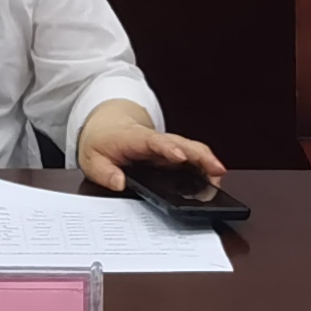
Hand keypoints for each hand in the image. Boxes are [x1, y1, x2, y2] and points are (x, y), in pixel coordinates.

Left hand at [76, 111, 225, 193]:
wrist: (107, 127)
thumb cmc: (102, 143)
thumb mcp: (91, 159)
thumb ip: (104, 172)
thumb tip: (119, 183)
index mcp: (135, 139)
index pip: (153, 141)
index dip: (168, 148)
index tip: (179, 156)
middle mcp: (155, 141)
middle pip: (182, 143)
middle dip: (200, 156)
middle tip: (216, 170)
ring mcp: (166, 146)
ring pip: (191, 149)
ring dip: (207, 161)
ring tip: (219, 178)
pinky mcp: (172, 154)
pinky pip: (192, 157)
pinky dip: (204, 166)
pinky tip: (213, 179)